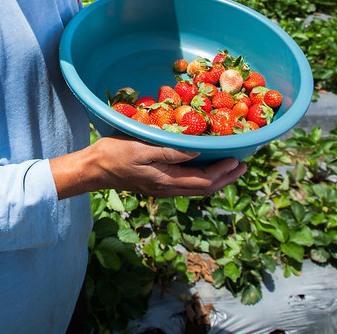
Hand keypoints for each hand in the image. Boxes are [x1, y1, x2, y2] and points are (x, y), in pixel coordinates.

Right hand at [51, 135, 246, 198]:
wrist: (93, 169)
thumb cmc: (114, 154)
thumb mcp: (141, 148)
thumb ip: (169, 151)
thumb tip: (197, 152)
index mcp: (166, 181)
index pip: (203, 180)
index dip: (223, 172)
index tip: (237, 159)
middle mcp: (167, 189)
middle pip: (205, 188)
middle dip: (226, 178)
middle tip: (243, 166)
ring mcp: (162, 189)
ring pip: (197, 188)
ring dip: (217, 179)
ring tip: (230, 168)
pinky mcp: (157, 185)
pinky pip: (187, 185)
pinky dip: (203, 178)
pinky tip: (205, 168)